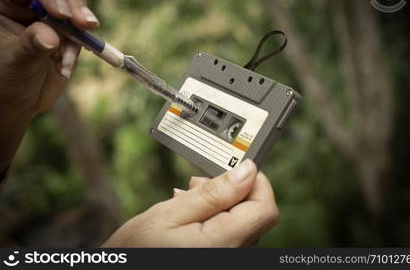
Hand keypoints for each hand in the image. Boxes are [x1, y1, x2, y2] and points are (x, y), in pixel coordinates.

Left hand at [0, 0, 97, 172]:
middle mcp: (30, 2)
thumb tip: (51, 35)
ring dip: (80, 29)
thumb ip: (30, 46)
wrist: (20, 101)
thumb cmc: (5, 81)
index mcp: (6, 0)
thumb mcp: (12, 63)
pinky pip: (84, 32)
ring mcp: (52, 17)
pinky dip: (82, 48)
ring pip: (76, 5)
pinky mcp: (69, 33)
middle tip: (86, 25)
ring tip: (68, 55)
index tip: (62, 14)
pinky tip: (65, 66)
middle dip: (74, 2)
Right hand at [103, 160, 278, 246]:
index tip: (237, 168)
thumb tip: (246, 172)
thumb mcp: (170, 214)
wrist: (124, 268)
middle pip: (256, 214)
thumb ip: (212, 194)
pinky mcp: (220, 257)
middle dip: (235, 190)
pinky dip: (217, 217)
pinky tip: (193, 213)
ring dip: (223, 203)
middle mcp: (232, 255)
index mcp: (222, 245)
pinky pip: (232, 233)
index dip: (256, 182)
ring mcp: (227, 258)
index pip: (264, 209)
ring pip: (244, 222)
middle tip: (201, 182)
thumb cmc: (138, 249)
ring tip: (190, 197)